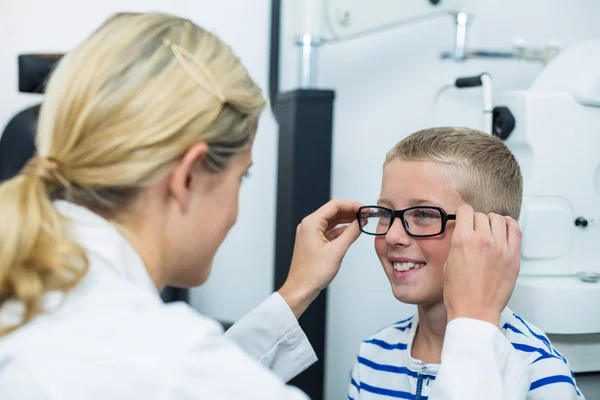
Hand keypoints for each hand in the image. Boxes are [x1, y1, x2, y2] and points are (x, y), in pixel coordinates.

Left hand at [278, 199, 361, 318]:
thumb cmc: (312, 273)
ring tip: (362, 222)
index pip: (334, 205)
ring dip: (347, 221)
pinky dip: (341, 230)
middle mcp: (309, 226)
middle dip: (350, 212)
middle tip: (366, 215)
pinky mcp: (313, 242)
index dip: (351, 205)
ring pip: (332, 221)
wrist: (301, 289)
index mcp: (311, 223)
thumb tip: (361, 222)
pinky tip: (352, 232)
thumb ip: (350, 234)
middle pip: (333, 211)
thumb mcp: (336, 251)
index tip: (364, 208)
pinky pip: (329, 231)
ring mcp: (310, 234)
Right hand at [444, 204, 521, 325]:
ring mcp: (501, 247)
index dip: (463, 214)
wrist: (474, 311)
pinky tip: (505, 227)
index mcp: (463, 240)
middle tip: (476, 229)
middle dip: (476, 220)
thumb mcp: (449, 262)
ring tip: (490, 229)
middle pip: (482, 215)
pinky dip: (510, 225)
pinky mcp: (513, 257)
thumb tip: (464, 234)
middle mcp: (483, 240)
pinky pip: (515, 230)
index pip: (466, 211)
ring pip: (499, 219)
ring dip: (492, 221)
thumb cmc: (459, 293)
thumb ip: (458, 244)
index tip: (464, 217)